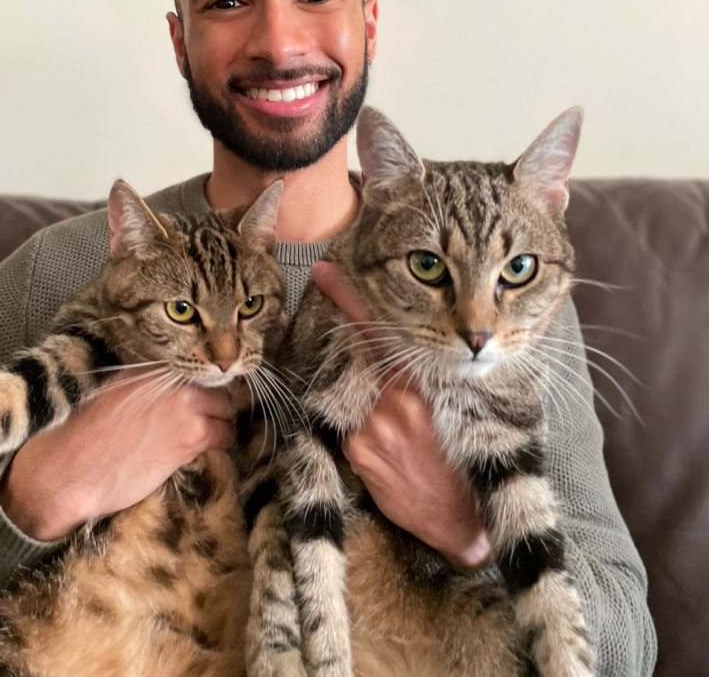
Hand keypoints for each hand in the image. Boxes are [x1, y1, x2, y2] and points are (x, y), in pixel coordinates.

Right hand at [0, 372, 234, 541]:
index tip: (204, 399)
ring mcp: (186, 406)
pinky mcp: (193, 436)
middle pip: (215, 388)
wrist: (71, 471)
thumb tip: (164, 387)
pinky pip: (225, 436)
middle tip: (213, 421)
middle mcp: (171, 380)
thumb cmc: (84, 437)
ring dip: (222, 425)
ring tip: (214, 437)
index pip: (194, 369)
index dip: (201, 386)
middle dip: (216, 406)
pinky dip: (222, 444)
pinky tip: (210, 453)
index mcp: (151, 368)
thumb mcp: (113, 393)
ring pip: (225, 412)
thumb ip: (144, 385)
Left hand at [311, 261, 490, 567]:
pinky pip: (351, 426)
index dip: (350, 301)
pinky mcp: (356, 451)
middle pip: (359, 356)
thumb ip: (427, 378)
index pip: (379, 334)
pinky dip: (366, 429)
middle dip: (349, 332)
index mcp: (419, 387)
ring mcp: (368, 428)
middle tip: (328, 285)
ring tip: (400, 426)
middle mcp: (389, 403)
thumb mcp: (460, 409)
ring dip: (368, 398)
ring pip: (355, 393)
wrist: (461, 520)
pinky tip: (391, 452)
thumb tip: (403, 349)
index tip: (325, 273)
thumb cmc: (468, 459)